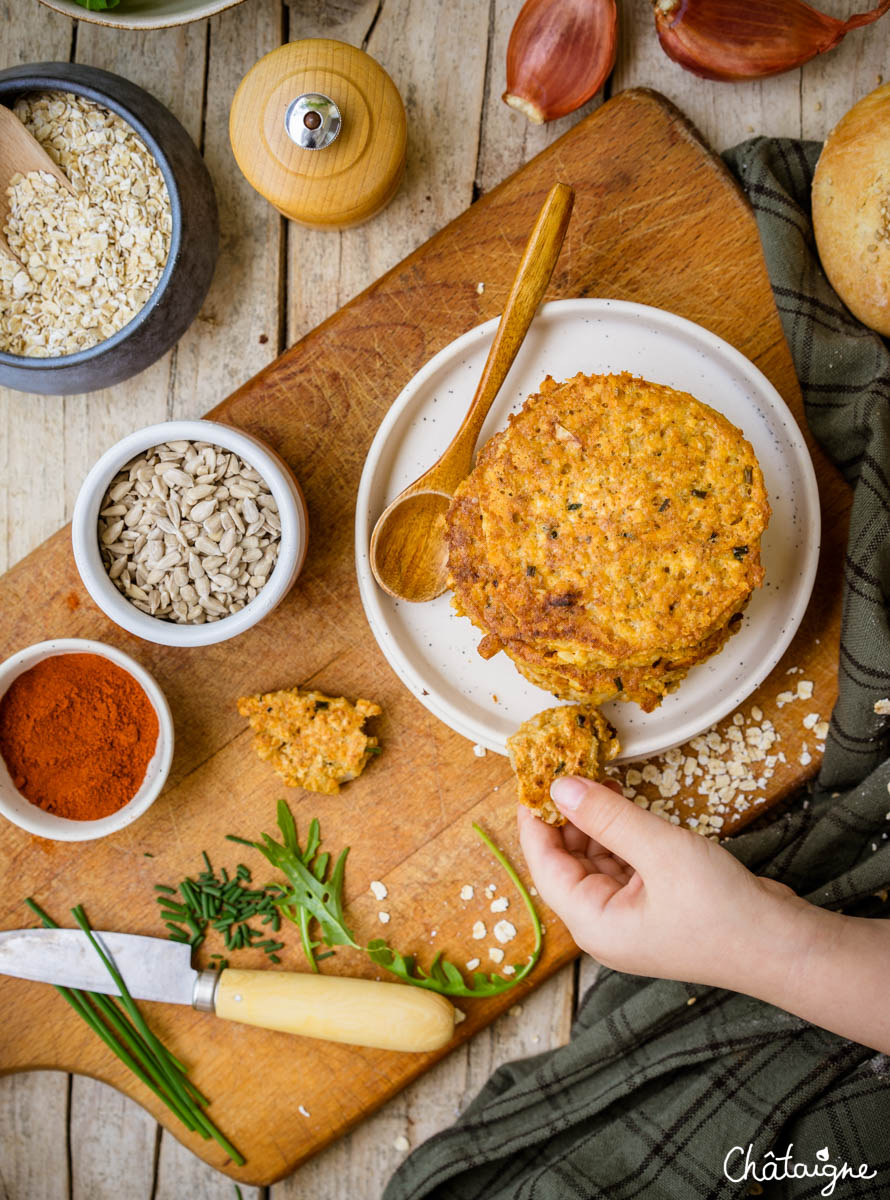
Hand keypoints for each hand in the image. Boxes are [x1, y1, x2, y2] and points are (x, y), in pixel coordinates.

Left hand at [518, 776, 812, 992]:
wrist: (785, 949)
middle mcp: (604, 925)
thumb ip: (608, 817)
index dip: (534, 821)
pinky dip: (621, 836)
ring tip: (598, 780)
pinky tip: (626, 807)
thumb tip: (560, 786)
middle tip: (569, 769)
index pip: (544, 866)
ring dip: (597, 823)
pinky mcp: (655, 908)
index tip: (532, 779)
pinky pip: (624, 866)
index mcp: (593, 924)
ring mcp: (631, 919)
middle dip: (568, 817)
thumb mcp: (660, 851)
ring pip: (596, 861)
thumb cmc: (723, 911)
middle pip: (567, 864)